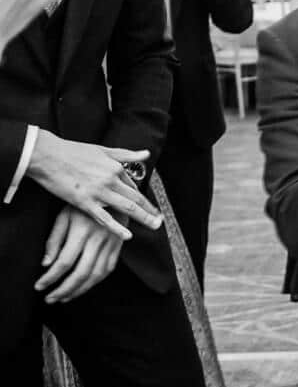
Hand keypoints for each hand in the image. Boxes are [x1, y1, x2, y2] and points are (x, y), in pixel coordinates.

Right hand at [25, 130, 162, 238]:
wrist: (47, 155)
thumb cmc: (73, 151)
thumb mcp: (103, 150)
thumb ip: (126, 154)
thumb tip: (146, 154)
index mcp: (115, 167)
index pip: (132, 186)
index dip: (142, 198)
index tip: (149, 207)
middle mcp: (111, 180)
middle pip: (136, 198)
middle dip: (150, 210)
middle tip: (160, 220)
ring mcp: (99, 192)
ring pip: (127, 207)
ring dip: (143, 218)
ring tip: (155, 226)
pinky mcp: (84, 202)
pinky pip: (104, 218)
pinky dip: (117, 227)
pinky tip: (128, 236)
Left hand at [36, 206, 123, 302]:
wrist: (113, 196)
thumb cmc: (84, 205)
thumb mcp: (64, 216)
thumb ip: (54, 240)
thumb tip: (46, 264)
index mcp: (82, 231)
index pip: (64, 261)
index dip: (50, 277)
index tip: (39, 286)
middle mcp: (99, 239)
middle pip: (82, 273)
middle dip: (64, 289)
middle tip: (50, 299)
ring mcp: (111, 244)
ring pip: (96, 275)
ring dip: (79, 290)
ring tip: (64, 297)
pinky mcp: (118, 247)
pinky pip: (108, 270)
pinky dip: (95, 282)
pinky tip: (83, 287)